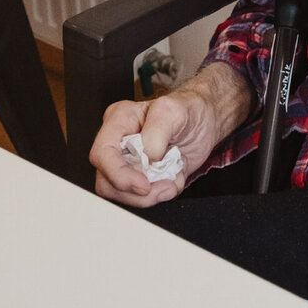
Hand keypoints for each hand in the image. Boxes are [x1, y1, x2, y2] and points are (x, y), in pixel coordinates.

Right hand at [90, 66, 252, 206]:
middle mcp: (119, 143)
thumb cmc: (188, 108)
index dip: (119, 174)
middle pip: (107, 181)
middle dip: (135, 191)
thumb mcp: (173, 110)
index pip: (102, 154)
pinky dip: (159, 195)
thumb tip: (147, 155)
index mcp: (119, 121)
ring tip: (171, 182)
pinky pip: (141, 198)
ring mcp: (129, 162)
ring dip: (148, 197)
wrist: (206, 121)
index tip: (144, 183)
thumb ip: (156, 130)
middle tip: (163, 185)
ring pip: (121, 194)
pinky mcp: (142, 177)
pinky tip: (173, 179)